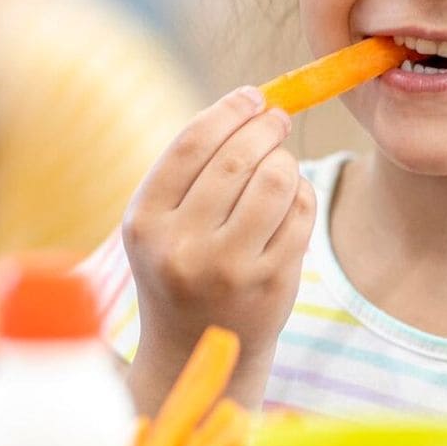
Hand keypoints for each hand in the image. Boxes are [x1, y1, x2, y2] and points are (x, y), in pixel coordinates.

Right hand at [122, 87, 313, 412]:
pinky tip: (290, 199)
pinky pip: (300, 213)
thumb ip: (192, 168)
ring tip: (280, 163)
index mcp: (144, 223)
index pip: (191, 145)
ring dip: (285, 160)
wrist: (194, 348)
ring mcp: (229, 269)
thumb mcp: (160, 223)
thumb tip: (252, 102)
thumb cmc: (180, 267)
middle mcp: (182, 247)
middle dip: (265, 127)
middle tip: (277, 118)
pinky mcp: (271, 283)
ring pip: (276, 181)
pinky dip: (302, 194)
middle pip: (236, 159)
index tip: (251, 97)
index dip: (227, 111)